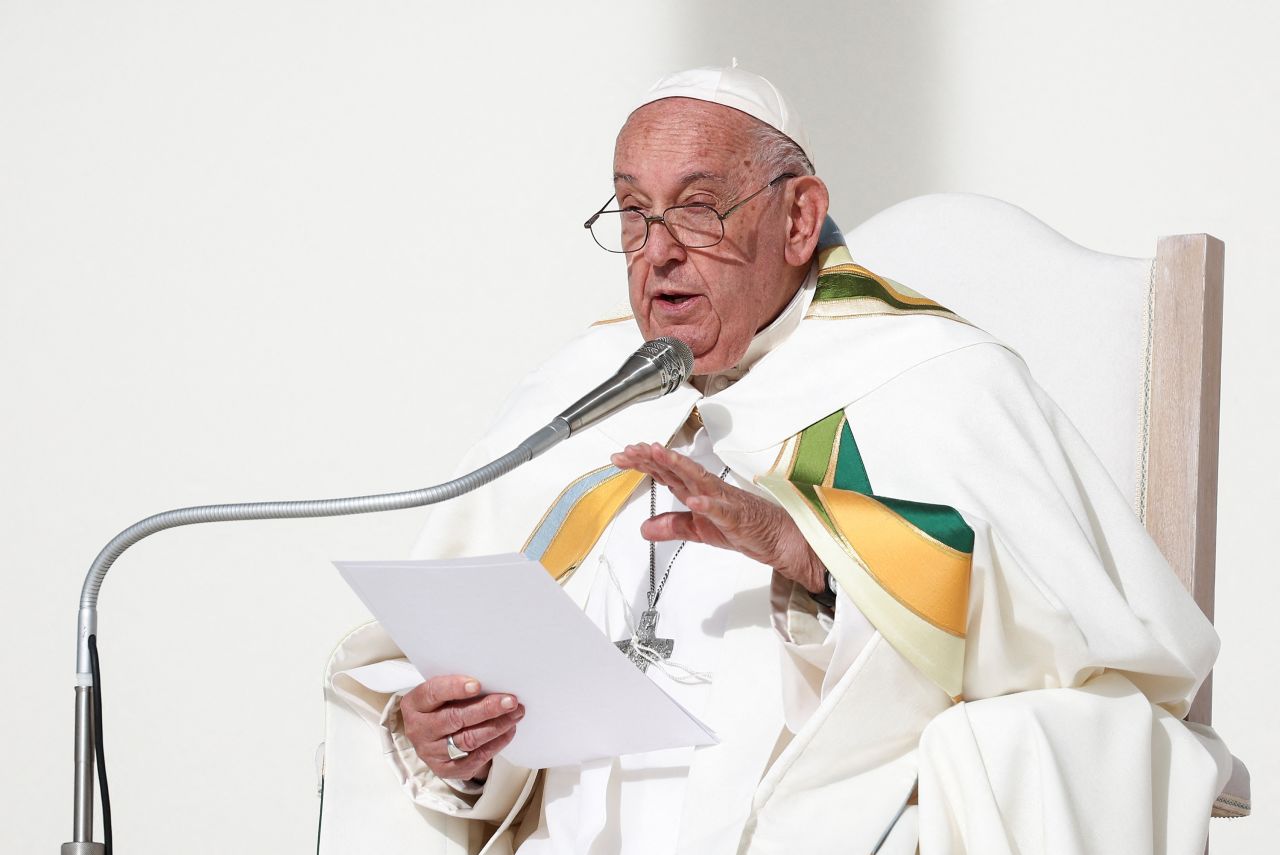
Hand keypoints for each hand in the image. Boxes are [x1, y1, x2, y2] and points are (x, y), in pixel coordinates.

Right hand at [399, 675, 524, 782]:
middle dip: (486, 709)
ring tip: (515, 714)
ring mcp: (431, 752)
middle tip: (510, 701)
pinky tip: (509, 731)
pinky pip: (475, 758)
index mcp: (415, 704)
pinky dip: (496, 744)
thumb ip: (458, 688)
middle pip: (454, 718)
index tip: (478, 684)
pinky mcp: (446, 769)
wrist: (428, 736)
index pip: (433, 693)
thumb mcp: (440, 693)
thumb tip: (494, 682)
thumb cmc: (440, 706)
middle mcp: (419, 729)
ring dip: (496, 726)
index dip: (454, 688)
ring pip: (467, 740)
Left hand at [610, 443, 825, 592]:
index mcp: (696, 491)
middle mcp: (707, 489)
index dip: (642, 463)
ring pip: (696, 479)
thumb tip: (644, 528)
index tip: (620, 456)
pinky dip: (708, 504)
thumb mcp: (697, 531)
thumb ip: (671, 526)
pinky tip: (695, 500)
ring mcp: (722, 500)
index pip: (664, 472)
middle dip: (652, 457)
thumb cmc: (742, 527)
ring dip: (677, 466)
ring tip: (658, 454)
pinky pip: (721, 510)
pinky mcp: (736, 517)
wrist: (776, 539)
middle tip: (630, 449)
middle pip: (675, 469)